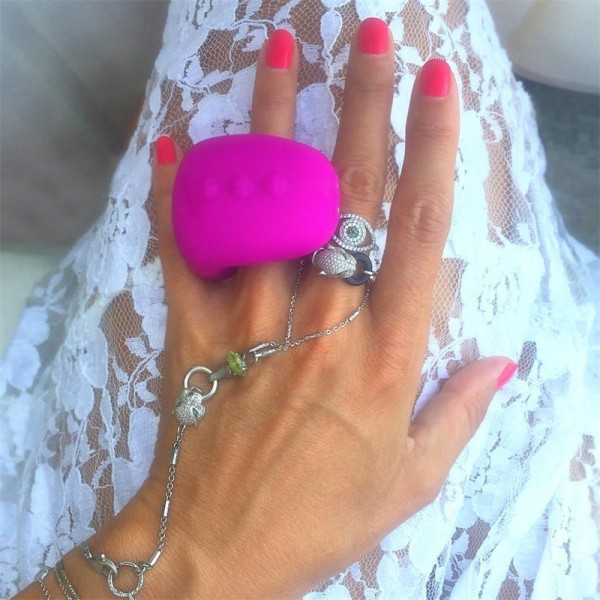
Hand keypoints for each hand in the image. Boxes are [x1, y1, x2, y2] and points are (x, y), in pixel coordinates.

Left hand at [141, 19, 514, 598]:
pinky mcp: (194, 334)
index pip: (417, 229)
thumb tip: (505, 362)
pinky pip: (184, 254)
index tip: (441, 86)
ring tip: (281, 51)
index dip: (433, 149)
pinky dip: (175, 198)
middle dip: (364, 106)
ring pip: (266, 206)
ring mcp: (251, 321)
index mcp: (384, 354)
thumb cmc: (322, 519)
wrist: (218, 550)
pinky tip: (172, 146)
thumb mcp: (410, 482)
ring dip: (273, 123)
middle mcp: (321, 319)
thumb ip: (459, 414)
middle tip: (373, 36)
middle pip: (347, 195)